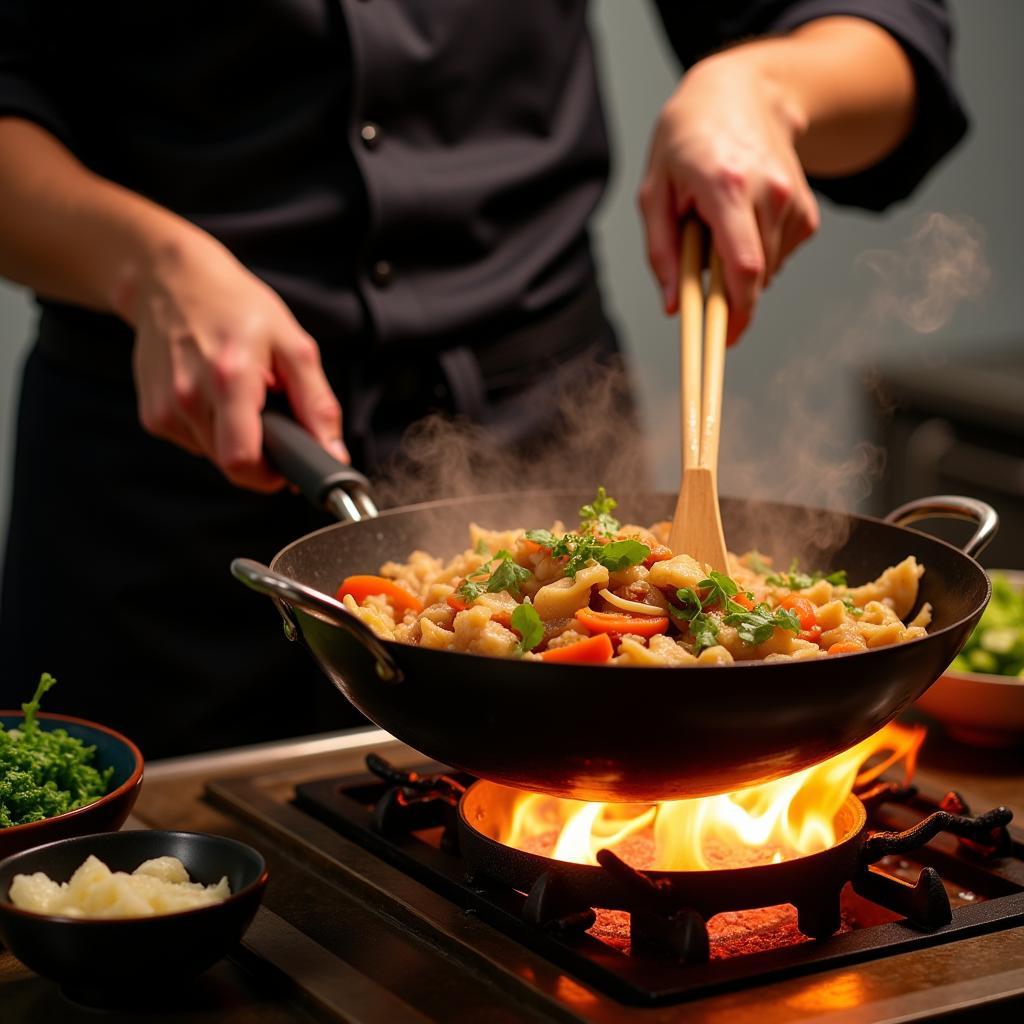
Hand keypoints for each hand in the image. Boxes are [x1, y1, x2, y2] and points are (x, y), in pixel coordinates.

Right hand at [119, 228, 345, 490]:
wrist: (172, 280)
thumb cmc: (237, 307)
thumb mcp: (293, 346)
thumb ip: (317, 405)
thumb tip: (333, 454)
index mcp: (229, 379)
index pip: (243, 461)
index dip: (270, 475)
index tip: (287, 464)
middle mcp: (189, 397)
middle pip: (230, 465)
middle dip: (258, 455)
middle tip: (270, 419)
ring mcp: (164, 407)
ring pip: (212, 456)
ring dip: (234, 440)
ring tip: (240, 398)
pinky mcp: (151, 414)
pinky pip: (193, 443)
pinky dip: (211, 431)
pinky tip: (214, 397)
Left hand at [638, 51, 819, 344]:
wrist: (742, 94)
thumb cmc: (687, 142)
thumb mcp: (655, 191)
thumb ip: (662, 252)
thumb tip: (675, 307)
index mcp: (727, 186)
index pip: (743, 265)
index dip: (736, 311)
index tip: (724, 340)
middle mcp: (770, 193)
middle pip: (755, 277)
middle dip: (726, 294)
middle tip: (699, 271)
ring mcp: (795, 202)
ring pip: (766, 273)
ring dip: (738, 271)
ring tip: (717, 227)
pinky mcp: (808, 214)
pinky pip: (779, 259)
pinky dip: (757, 256)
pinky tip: (743, 221)